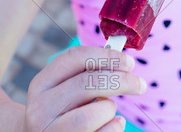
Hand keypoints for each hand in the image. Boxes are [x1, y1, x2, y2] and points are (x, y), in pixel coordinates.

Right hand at [22, 45, 145, 130]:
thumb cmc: (62, 113)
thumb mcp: (63, 91)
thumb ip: (84, 76)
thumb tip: (121, 62)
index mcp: (41, 84)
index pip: (74, 58)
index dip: (105, 56)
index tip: (129, 62)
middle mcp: (40, 108)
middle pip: (87, 83)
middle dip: (121, 81)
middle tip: (140, 84)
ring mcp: (51, 131)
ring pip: (95, 112)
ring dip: (110, 109)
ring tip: (108, 112)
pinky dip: (114, 127)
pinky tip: (110, 126)